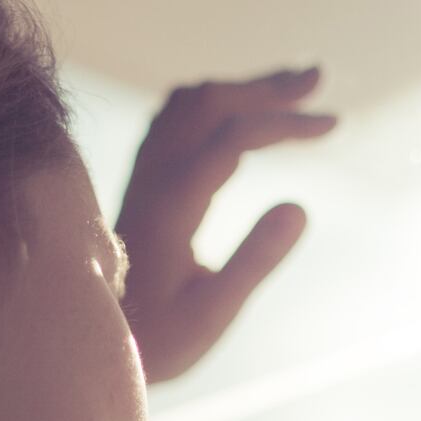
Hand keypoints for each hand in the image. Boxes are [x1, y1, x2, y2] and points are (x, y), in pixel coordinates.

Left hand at [114, 67, 337, 382]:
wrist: (88, 342)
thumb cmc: (159, 339)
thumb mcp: (213, 313)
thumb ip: (255, 260)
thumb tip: (301, 206)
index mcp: (173, 203)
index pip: (233, 135)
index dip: (285, 123)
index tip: (333, 124)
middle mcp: (152, 177)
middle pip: (209, 102)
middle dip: (266, 87)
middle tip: (317, 78)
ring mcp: (142, 175)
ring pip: (188, 104)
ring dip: (239, 88)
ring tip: (287, 88)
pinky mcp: (140, 182)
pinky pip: (173, 118)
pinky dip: (213, 102)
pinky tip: (235, 112)